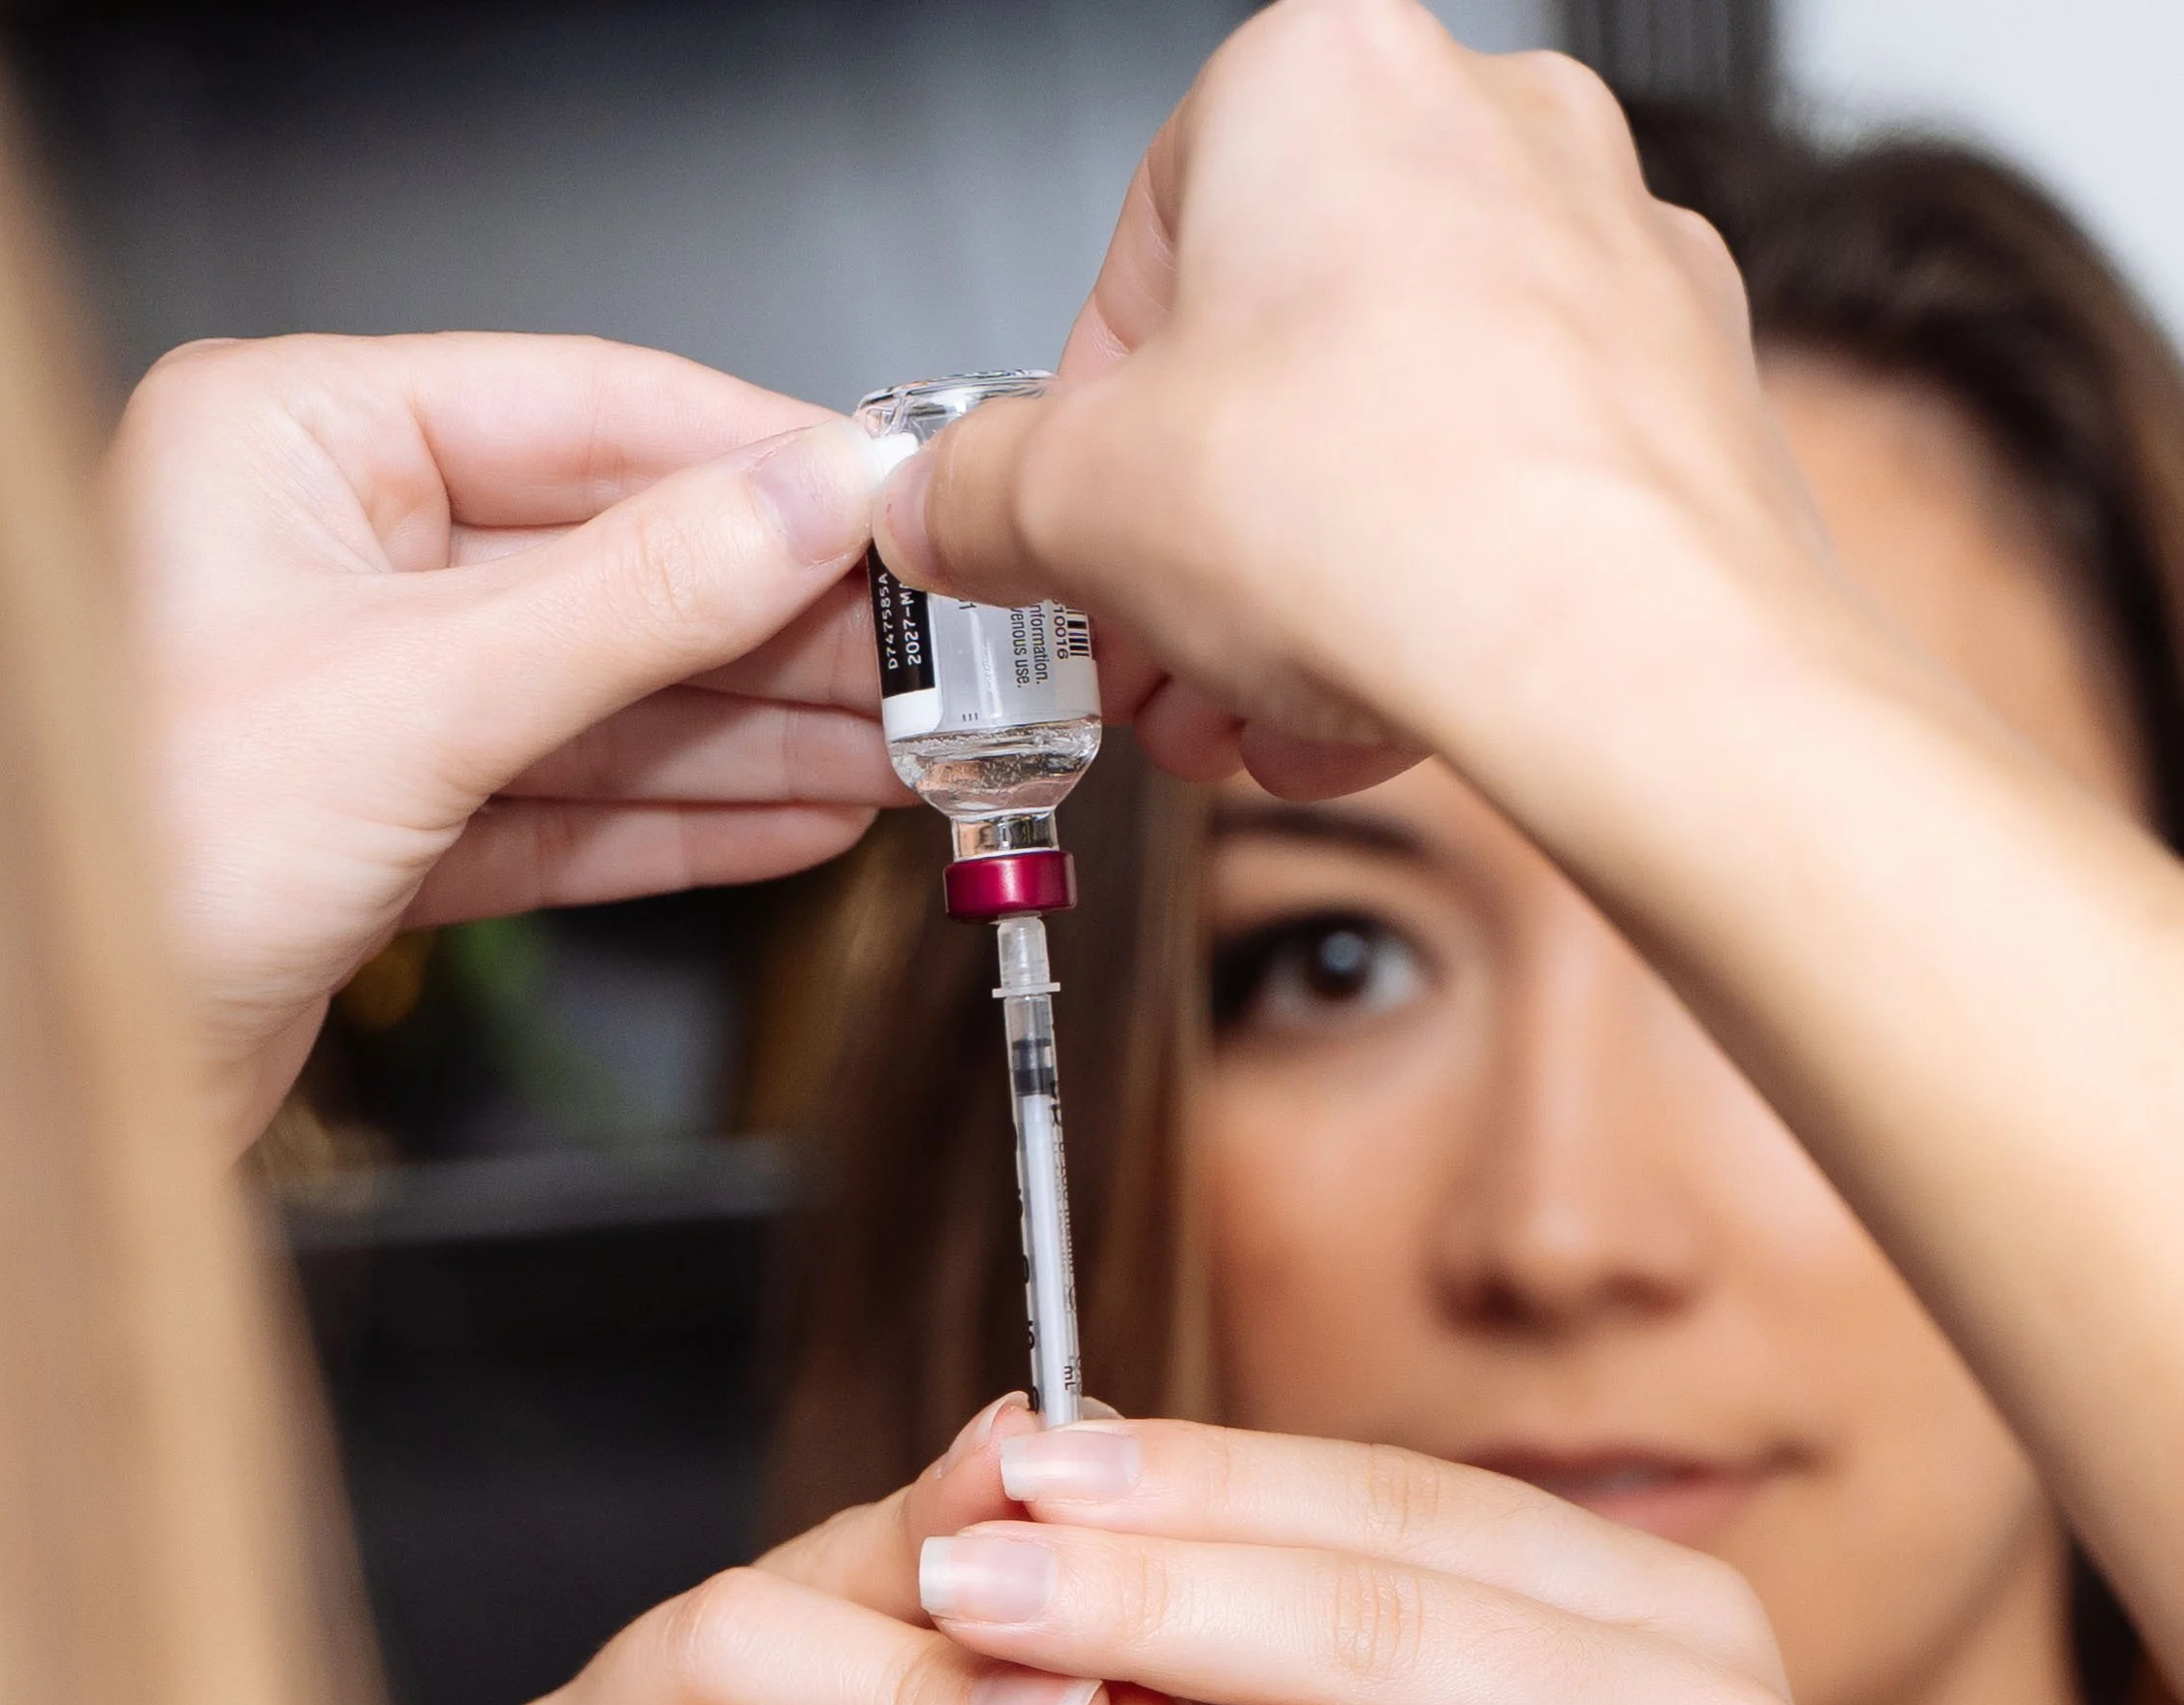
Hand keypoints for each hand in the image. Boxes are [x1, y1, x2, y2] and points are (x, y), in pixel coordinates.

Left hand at [106, 333, 903, 1142]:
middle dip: (784, 621)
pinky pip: (576, 800)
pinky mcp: (392, 822)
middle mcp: (330, 550)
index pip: (583, 408)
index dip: (758, 457)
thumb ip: (635, 598)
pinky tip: (805, 812)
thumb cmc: (138, 855)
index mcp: (295, 441)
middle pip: (616, 561)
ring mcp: (366, 690)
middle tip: (936, 651)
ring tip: (910, 746)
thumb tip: (801, 504)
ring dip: (765, 729)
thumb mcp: (421, 697)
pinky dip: (692, 816)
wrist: (51, 1070)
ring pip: (611, 694)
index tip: (897, 495)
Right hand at [877, 0, 1837, 830]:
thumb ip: (980, 496)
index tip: (1070, 538)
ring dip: (1303, 584)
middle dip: (1198, 536)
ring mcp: (1606, 250)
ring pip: (1396, 432)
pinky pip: (1509, 484)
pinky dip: (1433, 585)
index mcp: (1320, 77)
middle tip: (1154, 645)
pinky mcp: (1683, 387)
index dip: (1085, 438)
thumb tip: (943, 507)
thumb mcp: (1079, 513)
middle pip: (1276, 360)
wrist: (1620, 649)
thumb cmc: (1394, 521)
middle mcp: (1484, 127)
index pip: (1139, 261)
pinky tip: (1381, 697)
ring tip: (1258, 705)